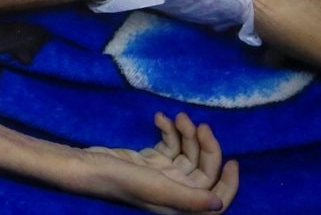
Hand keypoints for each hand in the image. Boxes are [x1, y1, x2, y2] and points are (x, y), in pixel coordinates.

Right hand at [87, 112, 239, 212]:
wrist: (88, 166)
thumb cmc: (122, 180)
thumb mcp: (158, 188)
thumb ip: (190, 198)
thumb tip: (220, 203)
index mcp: (180, 204)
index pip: (215, 199)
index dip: (228, 184)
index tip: (232, 161)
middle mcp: (174, 191)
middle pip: (203, 170)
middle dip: (204, 146)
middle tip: (198, 123)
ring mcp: (162, 175)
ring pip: (187, 153)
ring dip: (186, 133)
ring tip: (178, 117)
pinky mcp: (149, 160)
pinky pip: (168, 144)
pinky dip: (168, 131)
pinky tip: (160, 118)